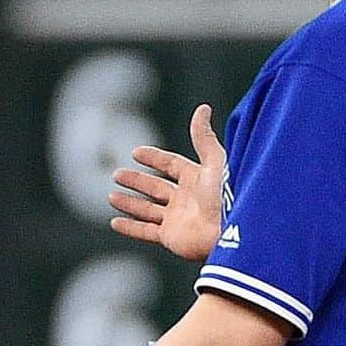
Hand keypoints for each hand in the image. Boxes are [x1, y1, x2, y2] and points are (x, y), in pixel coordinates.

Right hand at [109, 103, 224, 261]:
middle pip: (156, 187)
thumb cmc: (228, 195)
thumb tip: (202, 108)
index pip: (171, 165)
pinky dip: (130, 228)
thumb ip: (203, 137)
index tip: (135, 152)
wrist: (233, 231)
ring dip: (130, 203)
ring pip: (148, 209)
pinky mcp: (172, 237)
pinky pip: (146, 231)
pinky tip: (115, 222)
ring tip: (112, 196)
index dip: (154, 158)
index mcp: (197, 179)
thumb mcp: (215, 161)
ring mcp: (178, 219)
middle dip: (136, 181)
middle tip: (116, 174)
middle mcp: (186, 199)